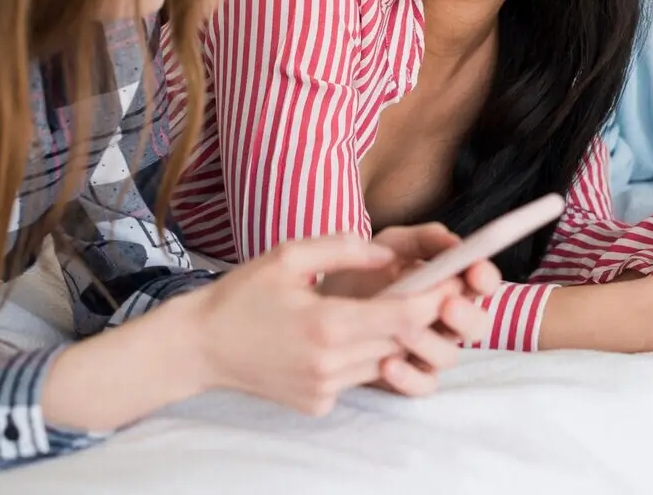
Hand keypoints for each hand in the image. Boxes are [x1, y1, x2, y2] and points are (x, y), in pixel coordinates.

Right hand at [186, 233, 474, 414]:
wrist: (200, 347)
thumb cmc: (243, 294)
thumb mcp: (289, 256)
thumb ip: (344, 248)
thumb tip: (391, 254)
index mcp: (326, 324)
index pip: (403, 316)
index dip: (434, 299)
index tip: (453, 281)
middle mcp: (330, 364)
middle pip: (400, 341)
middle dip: (424, 317)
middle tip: (439, 290)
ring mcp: (324, 389)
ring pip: (383, 361)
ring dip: (394, 337)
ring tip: (395, 308)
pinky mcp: (317, 404)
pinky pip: (357, 378)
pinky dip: (362, 356)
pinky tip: (345, 335)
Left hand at [319, 223, 498, 391]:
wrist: (320, 309)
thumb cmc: (360, 274)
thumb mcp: (389, 247)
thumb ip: (423, 239)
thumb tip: (453, 241)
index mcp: (448, 285)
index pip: (481, 283)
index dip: (484, 278)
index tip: (474, 271)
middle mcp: (445, 320)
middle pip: (478, 325)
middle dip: (467, 316)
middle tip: (447, 305)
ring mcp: (429, 351)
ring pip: (449, 355)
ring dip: (429, 343)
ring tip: (402, 332)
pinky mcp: (410, 377)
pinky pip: (423, 385)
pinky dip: (408, 377)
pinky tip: (388, 364)